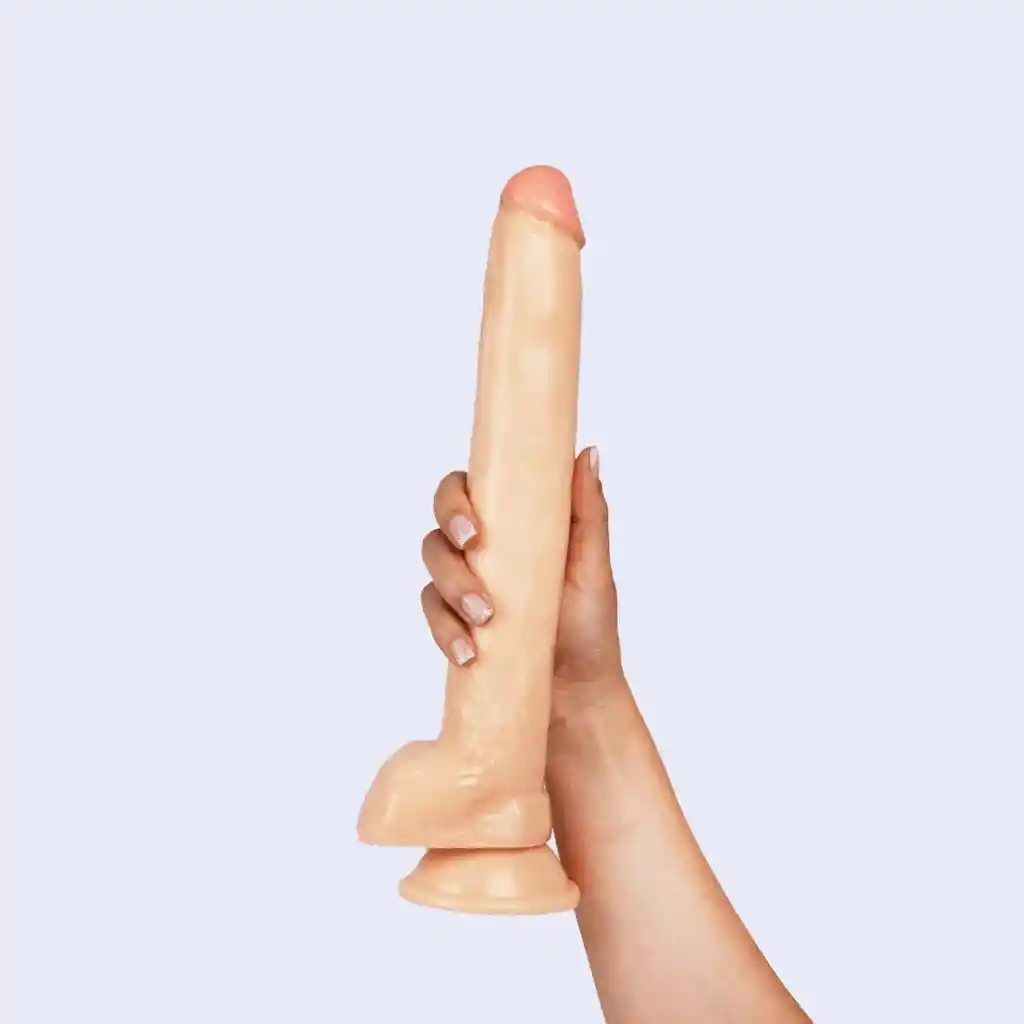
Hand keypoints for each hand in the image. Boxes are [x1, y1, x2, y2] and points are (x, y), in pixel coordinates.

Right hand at [420, 446, 622, 702]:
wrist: (578, 697)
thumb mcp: (593, 568)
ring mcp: (464, 590)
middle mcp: (481, 554)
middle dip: (449, 549)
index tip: (474, 530)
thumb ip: (587, 512)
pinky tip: (468, 652)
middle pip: (437, 532)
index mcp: (511, 526)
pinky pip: (434, 619)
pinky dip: (446, 633)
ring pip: (432, 575)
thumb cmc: (589, 627)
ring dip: (453, 593)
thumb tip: (586, 453)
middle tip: (472, 562)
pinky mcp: (455, 627)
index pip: (465, 492)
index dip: (454, 502)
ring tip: (485, 620)